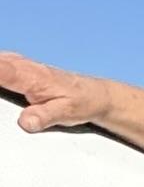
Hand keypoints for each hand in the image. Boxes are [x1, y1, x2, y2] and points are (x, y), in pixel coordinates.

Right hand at [0, 53, 126, 131]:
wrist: (92, 94)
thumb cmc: (78, 102)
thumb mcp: (66, 113)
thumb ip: (44, 116)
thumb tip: (25, 123)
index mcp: (28, 75)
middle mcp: (19, 64)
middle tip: (6, 98)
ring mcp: (15, 63)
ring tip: (8, 98)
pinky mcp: (13, 67)